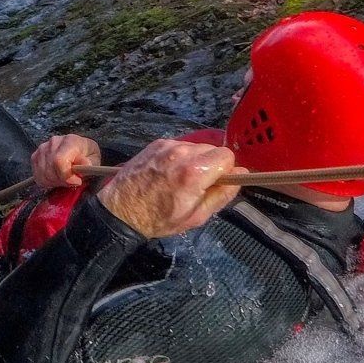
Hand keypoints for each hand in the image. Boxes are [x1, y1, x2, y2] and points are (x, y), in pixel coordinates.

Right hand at [30, 133, 101, 189]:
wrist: (80, 151)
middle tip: (71, 182)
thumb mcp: (94, 159)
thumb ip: (89, 163)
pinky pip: (37, 175)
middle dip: (62, 181)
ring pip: (42, 174)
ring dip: (54, 182)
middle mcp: (54, 142)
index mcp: (70, 141)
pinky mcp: (36, 155)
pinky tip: (55, 178)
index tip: (76, 181)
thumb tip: (84, 165)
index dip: (66, 176)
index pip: (59, 160)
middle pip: (50, 169)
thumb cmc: (87, 156)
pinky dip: (46, 181)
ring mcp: (43, 148)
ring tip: (64, 180)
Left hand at [96, 139, 239, 239]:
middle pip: (213, 149)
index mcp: (194, 173)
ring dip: (196, 159)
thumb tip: (241, 175)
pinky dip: (181, 156)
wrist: (121, 211)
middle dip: (211, 164)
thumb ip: (222, 194)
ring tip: (182, 178)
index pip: (228, 156)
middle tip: (198, 183)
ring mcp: (167, 146)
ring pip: (197, 146)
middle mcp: (182, 153)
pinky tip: (170, 171)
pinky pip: (181, 145)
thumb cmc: (160, 219)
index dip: (226, 170)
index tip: (217, 182)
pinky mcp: (157, 143)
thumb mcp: (196, 216)